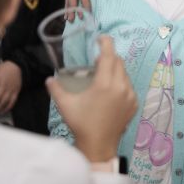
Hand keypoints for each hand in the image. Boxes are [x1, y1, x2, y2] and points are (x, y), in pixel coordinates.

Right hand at [47, 35, 137, 162]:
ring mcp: (130, 96)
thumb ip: (56, 88)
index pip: (109, 55)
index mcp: (105, 84)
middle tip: (97, 61)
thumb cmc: (81, 123)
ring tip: (102, 77)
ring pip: (124, 73)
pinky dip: (120, 83)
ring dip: (115, 70)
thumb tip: (49, 78)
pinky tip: (110, 91)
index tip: (101, 38)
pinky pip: (128, 86)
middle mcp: (121, 87)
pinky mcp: (134, 104)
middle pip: (118, 62)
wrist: (98, 146)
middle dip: (108, 57)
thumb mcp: (65, 104)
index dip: (106, 43)